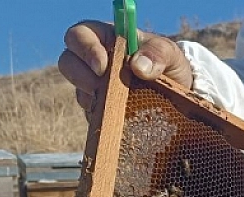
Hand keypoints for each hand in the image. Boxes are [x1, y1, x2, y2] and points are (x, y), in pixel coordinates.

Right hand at [59, 21, 193, 112]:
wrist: (177, 99)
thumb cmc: (170, 68)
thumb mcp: (172, 55)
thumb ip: (159, 53)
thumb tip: (138, 66)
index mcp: (108, 39)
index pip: (80, 34)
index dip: (85, 48)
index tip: (102, 66)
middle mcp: (95, 61)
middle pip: (67, 61)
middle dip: (81, 75)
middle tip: (101, 86)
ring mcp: (94, 87)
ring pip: (78, 90)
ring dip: (93, 97)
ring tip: (117, 101)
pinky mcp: (99, 110)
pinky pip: (91, 114)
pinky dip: (103, 115)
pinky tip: (120, 115)